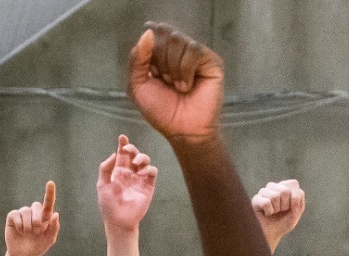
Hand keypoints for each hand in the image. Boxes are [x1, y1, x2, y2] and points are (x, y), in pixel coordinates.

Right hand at [4, 181, 60, 255]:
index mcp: (45, 216)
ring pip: (26, 211)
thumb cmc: (39, 246)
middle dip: (37, 220)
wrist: (24, 255)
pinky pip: (15, 214)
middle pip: (36, 206)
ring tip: (28, 233)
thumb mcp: (49, 239)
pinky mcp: (13, 216)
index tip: (50, 183)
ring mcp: (23, 213)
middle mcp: (34, 212)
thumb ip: (54, 227)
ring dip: (27, 225)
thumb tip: (56, 214)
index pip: (48, 203)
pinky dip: (19, 224)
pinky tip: (20, 231)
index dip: (49, 193)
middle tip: (37, 232)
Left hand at [97, 134, 158, 233]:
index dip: (123, 144)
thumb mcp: (102, 184)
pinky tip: (141, 173)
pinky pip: (152, 172)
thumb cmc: (108, 205)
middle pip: (134, 154)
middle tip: (127, 150)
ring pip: (145, 161)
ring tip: (135, 162)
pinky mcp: (148, 186)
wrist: (119, 221)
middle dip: (132, 148)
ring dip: (141, 157)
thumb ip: (106, 168)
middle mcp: (130, 173)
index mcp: (118, 171)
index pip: (122, 154)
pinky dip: (148, 168)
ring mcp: (139, 179)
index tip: (122, 137)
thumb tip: (114, 154)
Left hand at [125, 22, 224, 146]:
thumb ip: (137, 57)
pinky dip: (185, 70)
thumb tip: (148, 31)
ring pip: (178, 39)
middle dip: (160, 60)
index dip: (149, 51)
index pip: (152, 31)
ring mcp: (196, 54)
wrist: (182, 131)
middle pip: (164, 32)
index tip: (153, 74)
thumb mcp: (138, 85)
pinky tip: (187, 86)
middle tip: (166, 82)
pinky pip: (193, 50)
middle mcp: (179, 49)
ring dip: (172, 67)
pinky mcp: (211, 61)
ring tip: (177, 87)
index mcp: (161, 51)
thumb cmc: (161, 111)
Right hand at [252, 179, 306, 250]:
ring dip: (276, 209)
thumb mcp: (296, 213)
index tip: (291, 207)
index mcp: (285, 187)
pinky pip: (266, 203)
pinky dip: (269, 212)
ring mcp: (263, 192)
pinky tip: (266, 214)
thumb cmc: (283, 222)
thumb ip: (298, 201)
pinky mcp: (255, 199)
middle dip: (285, 205)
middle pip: (285, 190)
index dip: (295, 198)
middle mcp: (274, 187)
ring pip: (275, 196)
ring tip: (273, 213)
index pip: (293, 183)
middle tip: (281, 211)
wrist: (271, 234)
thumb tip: (288, 192)